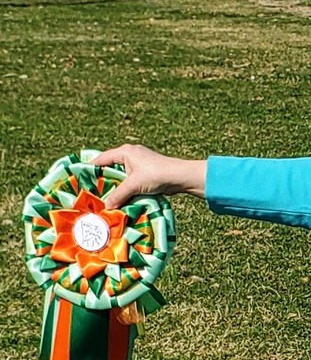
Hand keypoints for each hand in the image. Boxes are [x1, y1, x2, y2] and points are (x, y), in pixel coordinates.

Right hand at [89, 145, 206, 208]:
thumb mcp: (134, 185)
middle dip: (103, 181)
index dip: (91, 169)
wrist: (181, 177)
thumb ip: (118, 195)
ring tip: (104, 198)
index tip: (80, 178)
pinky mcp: (147, 174)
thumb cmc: (157, 175)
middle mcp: (131, 156)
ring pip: (122, 177)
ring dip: (116, 187)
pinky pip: (131, 182)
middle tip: (92, 192)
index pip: (102, 159)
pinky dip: (126, 190)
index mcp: (125, 152)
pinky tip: (121, 199)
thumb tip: (106, 207)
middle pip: (111, 169)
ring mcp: (139, 165)